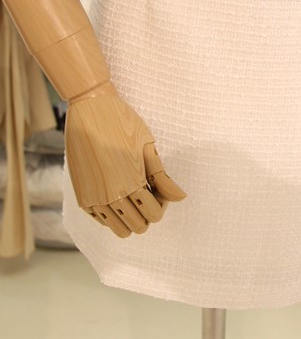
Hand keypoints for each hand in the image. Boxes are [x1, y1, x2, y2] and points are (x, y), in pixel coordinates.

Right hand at [65, 91, 186, 237]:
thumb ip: (162, 177)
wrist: (89, 108)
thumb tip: (180, 198)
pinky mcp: (81, 197)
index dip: (161, 203)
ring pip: (120, 230)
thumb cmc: (122, 122)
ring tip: (133, 194)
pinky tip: (118, 193)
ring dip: (131, 217)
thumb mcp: (147, 147)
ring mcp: (93, 199)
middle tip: (148, 190)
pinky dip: (114, 214)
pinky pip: (103, 221)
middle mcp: (110, 196)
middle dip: (147, 212)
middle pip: (138, 226)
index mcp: (131, 183)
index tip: (159, 186)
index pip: (154, 214)